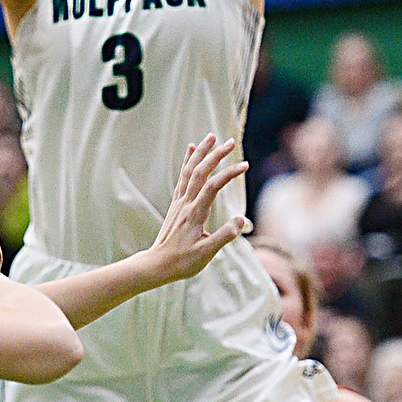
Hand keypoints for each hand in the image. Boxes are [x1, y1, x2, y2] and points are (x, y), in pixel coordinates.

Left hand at [145, 136, 247, 282]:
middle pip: (200, 172)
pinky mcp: (176, 204)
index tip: (245, 165)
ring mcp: (179, 202)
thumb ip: (224, 236)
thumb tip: (240, 220)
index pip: (213, 187)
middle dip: (215, 155)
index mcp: (195, 214)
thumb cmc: (182, 262)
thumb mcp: (206, 253)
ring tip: (211, 137)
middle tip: (231, 141)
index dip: (229, 174)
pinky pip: (182, 177)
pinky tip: (191, 149)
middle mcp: (185, 204)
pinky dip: (187, 161)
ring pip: (189, 171)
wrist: (157, 264)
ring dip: (201, 152)